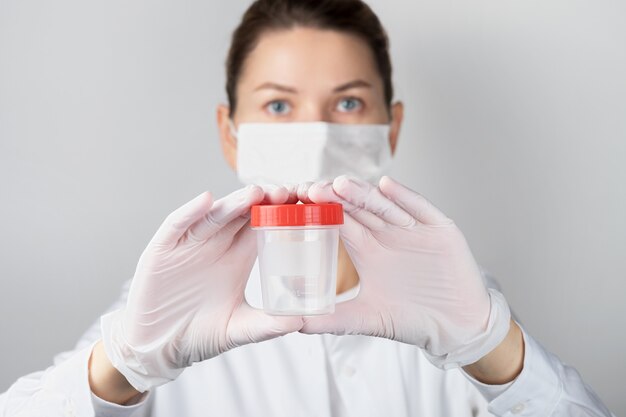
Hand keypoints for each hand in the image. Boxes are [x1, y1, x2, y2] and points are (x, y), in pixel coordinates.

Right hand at [100, 186, 302, 392]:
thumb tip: (299, 322)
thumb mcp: (237, 329)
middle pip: (242, 214)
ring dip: (233, 203)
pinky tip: (206, 201)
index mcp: (237, 257)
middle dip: (263, 201)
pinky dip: (190, 212)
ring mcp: (190, 244)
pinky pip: (177, 225)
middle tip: (285, 192)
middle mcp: (216, 245)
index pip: (263, 226)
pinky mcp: (163, 249)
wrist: (157, 347)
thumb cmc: (199, 335)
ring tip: (254, 193)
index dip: (281, 214)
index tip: (304, 205)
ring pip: (214, 216)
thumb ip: (266, 326)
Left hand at [300, 176, 510, 367]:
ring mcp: (413, 229)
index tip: (297, 201)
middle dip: (336, 197)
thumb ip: (332, 319)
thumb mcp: (366, 318)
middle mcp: (387, 233)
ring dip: (363, 195)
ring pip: (385, 205)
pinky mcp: (439, 230)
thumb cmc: (411, 319)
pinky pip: (421, 209)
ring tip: (341, 184)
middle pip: (358, 208)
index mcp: (367, 248)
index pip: (339, 221)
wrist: (455, 327)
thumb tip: (295, 325)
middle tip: (312, 188)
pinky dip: (406, 198)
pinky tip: (388, 186)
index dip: (319, 209)